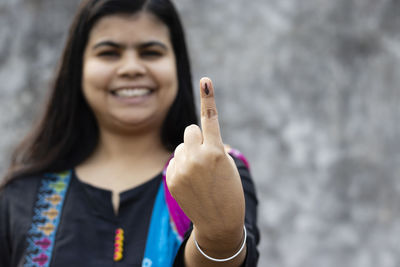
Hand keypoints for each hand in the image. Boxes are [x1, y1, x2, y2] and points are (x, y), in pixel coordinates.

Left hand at [166, 77, 244, 241]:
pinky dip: (181, 167)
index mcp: (216, 152)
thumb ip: (211, 147)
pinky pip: (174, 160)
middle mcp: (197, 158)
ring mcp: (182, 169)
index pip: (210, 119)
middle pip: (190, 130)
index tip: (205, 80)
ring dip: (189, 153)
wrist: (219, 223)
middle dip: (197, 139)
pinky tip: (190, 183)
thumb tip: (190, 138)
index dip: (208, 98)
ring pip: (181, 145)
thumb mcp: (227, 166)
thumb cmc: (228, 191)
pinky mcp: (171, 179)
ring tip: (198, 175)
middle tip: (205, 158)